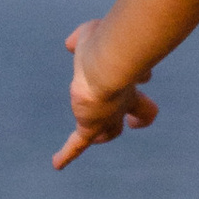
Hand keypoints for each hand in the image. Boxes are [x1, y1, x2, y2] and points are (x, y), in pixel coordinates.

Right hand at [52, 25, 159, 170]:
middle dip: (138, 116)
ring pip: (111, 131)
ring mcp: (109, 113)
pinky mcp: (91, 126)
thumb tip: (71, 44)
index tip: (141, 73)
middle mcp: (124, 96)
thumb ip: (81, 39)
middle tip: (133, 121)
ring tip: (99, 139)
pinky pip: (78, 144)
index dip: (141, 76)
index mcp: (129, 72)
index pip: (140, 77)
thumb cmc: (104, 44)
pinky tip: (57, 164)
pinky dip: (67, 154)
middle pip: (140, 111)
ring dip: (105, 135)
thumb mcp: (90, 35)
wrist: (108, 63)